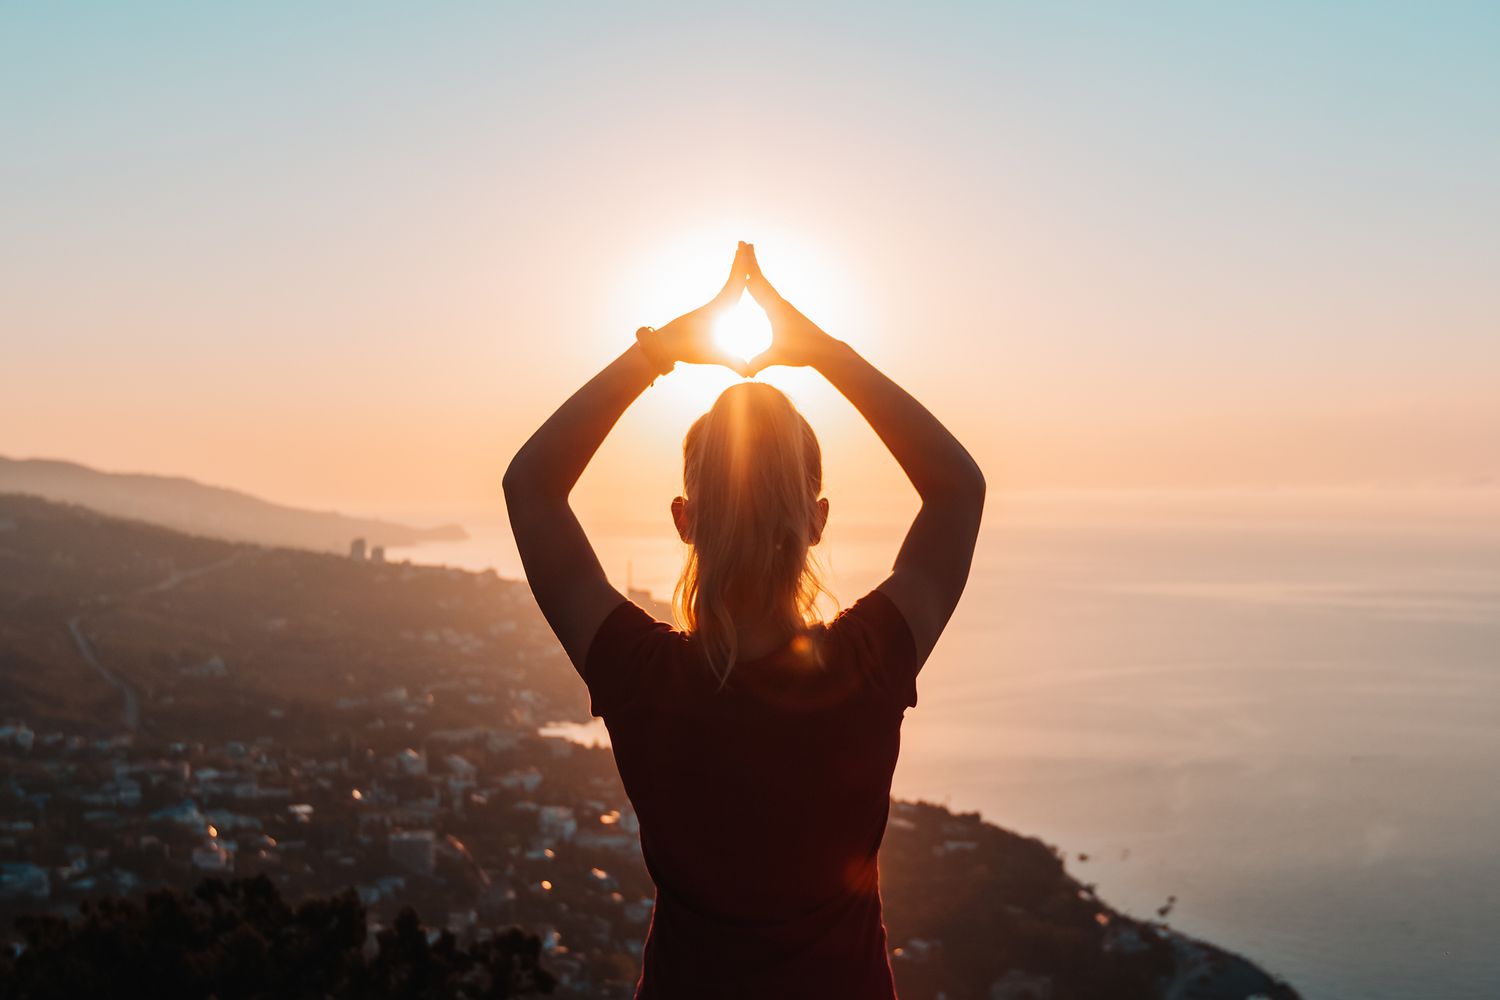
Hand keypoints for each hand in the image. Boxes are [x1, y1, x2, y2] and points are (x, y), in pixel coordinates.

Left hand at [644, 242, 752, 374]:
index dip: (741, 267)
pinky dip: (733, 283)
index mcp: (718, 308)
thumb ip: (731, 362)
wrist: (664, 347)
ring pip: (729, 283)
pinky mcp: (710, 313)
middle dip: (740, 260)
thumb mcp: (711, 355)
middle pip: (732, 277)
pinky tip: (736, 282)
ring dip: (736, 269)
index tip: (746, 250)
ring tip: (742, 254)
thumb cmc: (686, 348)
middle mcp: (716, 304)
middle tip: (746, 242)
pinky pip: (726, 293)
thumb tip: (748, 372)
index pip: (734, 284)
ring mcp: (713, 307)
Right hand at [742, 244, 841, 373]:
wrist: (822, 350)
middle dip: (751, 261)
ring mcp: (782, 305)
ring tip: (747, 256)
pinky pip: (768, 292)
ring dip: (755, 269)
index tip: (739, 256)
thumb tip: (747, 371)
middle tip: (743, 243)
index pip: (758, 286)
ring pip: (765, 283)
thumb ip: (761, 362)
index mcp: (775, 309)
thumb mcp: (778, 357)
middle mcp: (779, 302)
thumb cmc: (801, 352)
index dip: (748, 271)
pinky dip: (759, 282)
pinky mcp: (783, 310)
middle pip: (761, 277)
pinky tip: (755, 282)